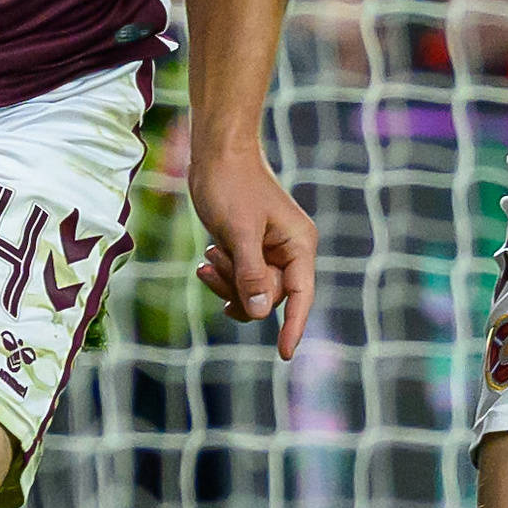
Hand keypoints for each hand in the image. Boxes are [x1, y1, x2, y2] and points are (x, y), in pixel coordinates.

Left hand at [189, 143, 315, 357]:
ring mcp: (270, 252)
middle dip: (240, 288)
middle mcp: (290, 251)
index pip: (301, 295)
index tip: (283, 355)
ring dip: (227, 283)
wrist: (217, 153)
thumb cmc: (231, 184)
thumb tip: (262, 312)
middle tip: (216, 259)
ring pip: (252, 292)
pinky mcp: (250, 250)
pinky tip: (206, 262)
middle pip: (270, 297)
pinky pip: (240, 281)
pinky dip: (222, 278)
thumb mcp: (238, 231)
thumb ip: (251, 273)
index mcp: (299, 244)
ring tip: (209, 257)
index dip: (293, 326)